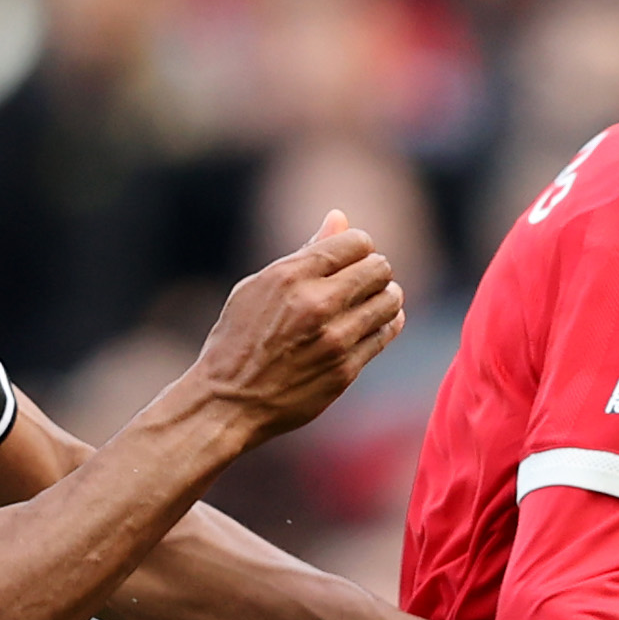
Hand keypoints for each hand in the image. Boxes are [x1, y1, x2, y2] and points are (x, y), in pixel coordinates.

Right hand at [193, 212, 404, 439]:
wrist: (228, 401)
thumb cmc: (238, 339)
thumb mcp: (258, 287)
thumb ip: (304, 253)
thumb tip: (339, 217)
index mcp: (290, 276)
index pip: (355, 242)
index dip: (359, 246)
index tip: (352, 257)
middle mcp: (316, 304)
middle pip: (379, 269)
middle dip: (375, 269)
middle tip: (364, 280)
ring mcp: (334, 339)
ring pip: (389, 301)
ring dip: (386, 296)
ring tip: (371, 301)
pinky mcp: (345, 370)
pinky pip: (384, 335)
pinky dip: (385, 324)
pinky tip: (373, 323)